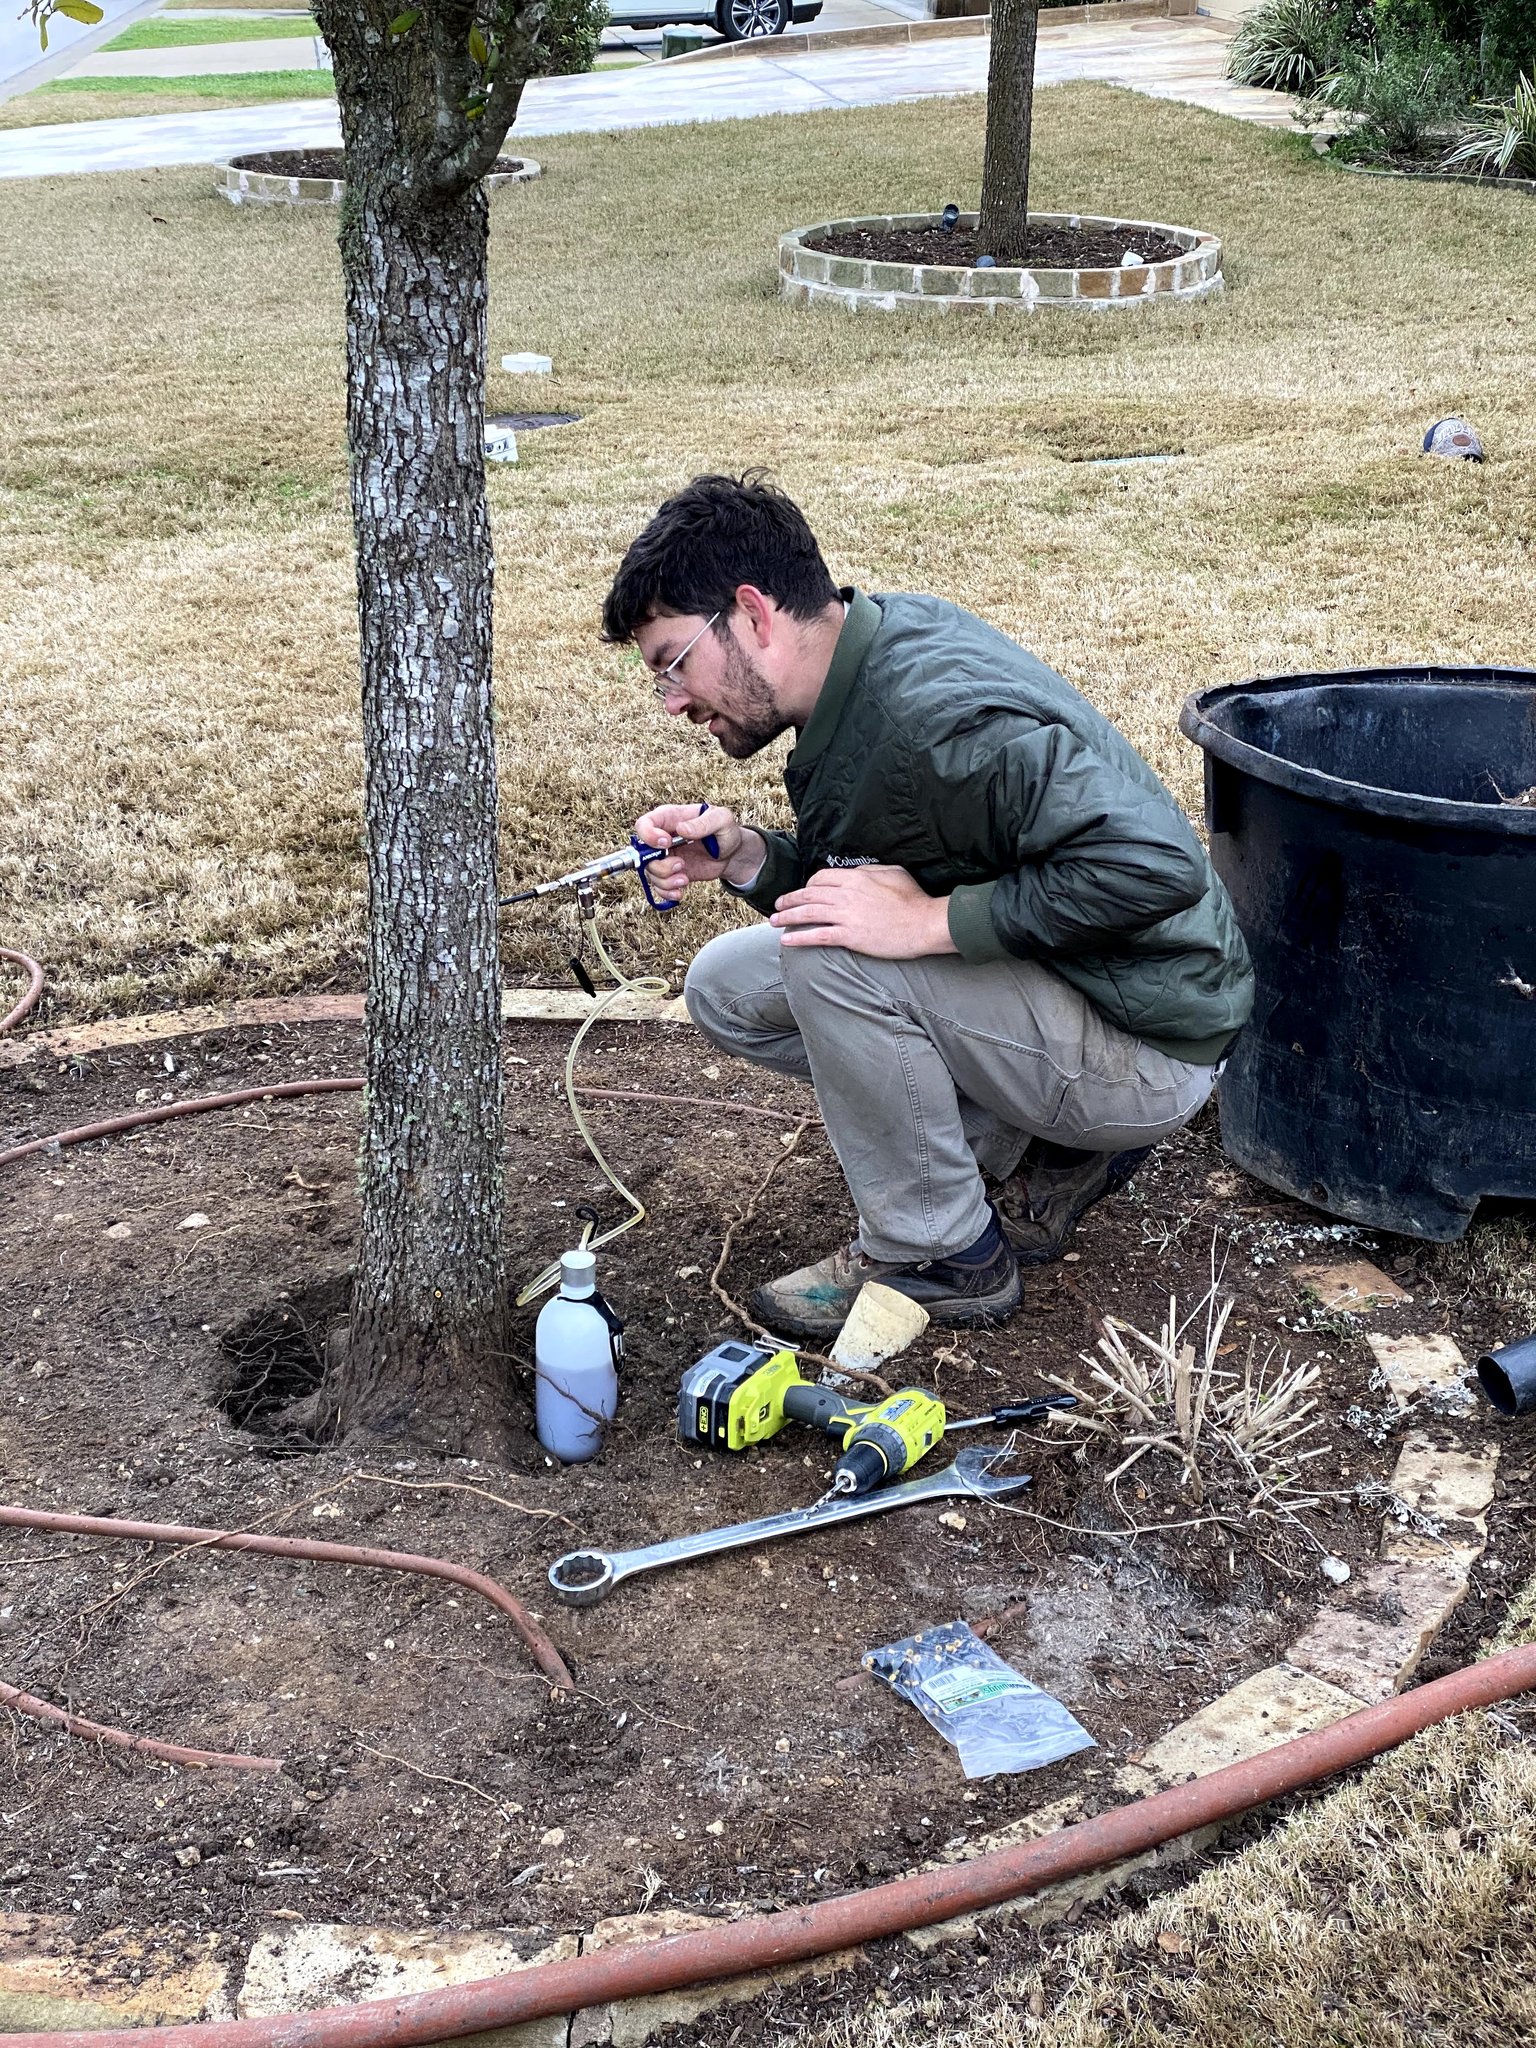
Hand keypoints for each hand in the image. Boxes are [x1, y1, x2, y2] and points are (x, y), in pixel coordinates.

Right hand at [632, 803, 761, 901]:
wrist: (732, 854)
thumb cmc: (725, 831)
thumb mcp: (722, 820)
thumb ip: (703, 822)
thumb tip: (682, 829)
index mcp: (669, 819)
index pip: (643, 825)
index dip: (649, 836)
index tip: (667, 843)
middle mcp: (662, 838)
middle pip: (643, 854)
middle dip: (659, 864)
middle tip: (680, 864)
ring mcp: (665, 857)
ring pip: (650, 872)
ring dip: (665, 880)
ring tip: (685, 879)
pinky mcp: (671, 874)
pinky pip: (658, 886)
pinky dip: (666, 892)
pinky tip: (680, 891)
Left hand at [769, 866, 957, 957]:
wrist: (925, 923)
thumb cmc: (913, 899)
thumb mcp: (893, 873)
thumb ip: (870, 871)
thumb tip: (856, 873)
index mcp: (855, 877)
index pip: (820, 878)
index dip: (807, 886)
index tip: (803, 893)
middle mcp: (846, 894)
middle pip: (808, 895)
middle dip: (789, 899)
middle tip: (778, 905)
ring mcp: (846, 915)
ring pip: (808, 914)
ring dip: (787, 917)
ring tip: (774, 921)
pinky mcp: (850, 936)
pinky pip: (818, 936)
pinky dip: (799, 938)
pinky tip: (787, 940)